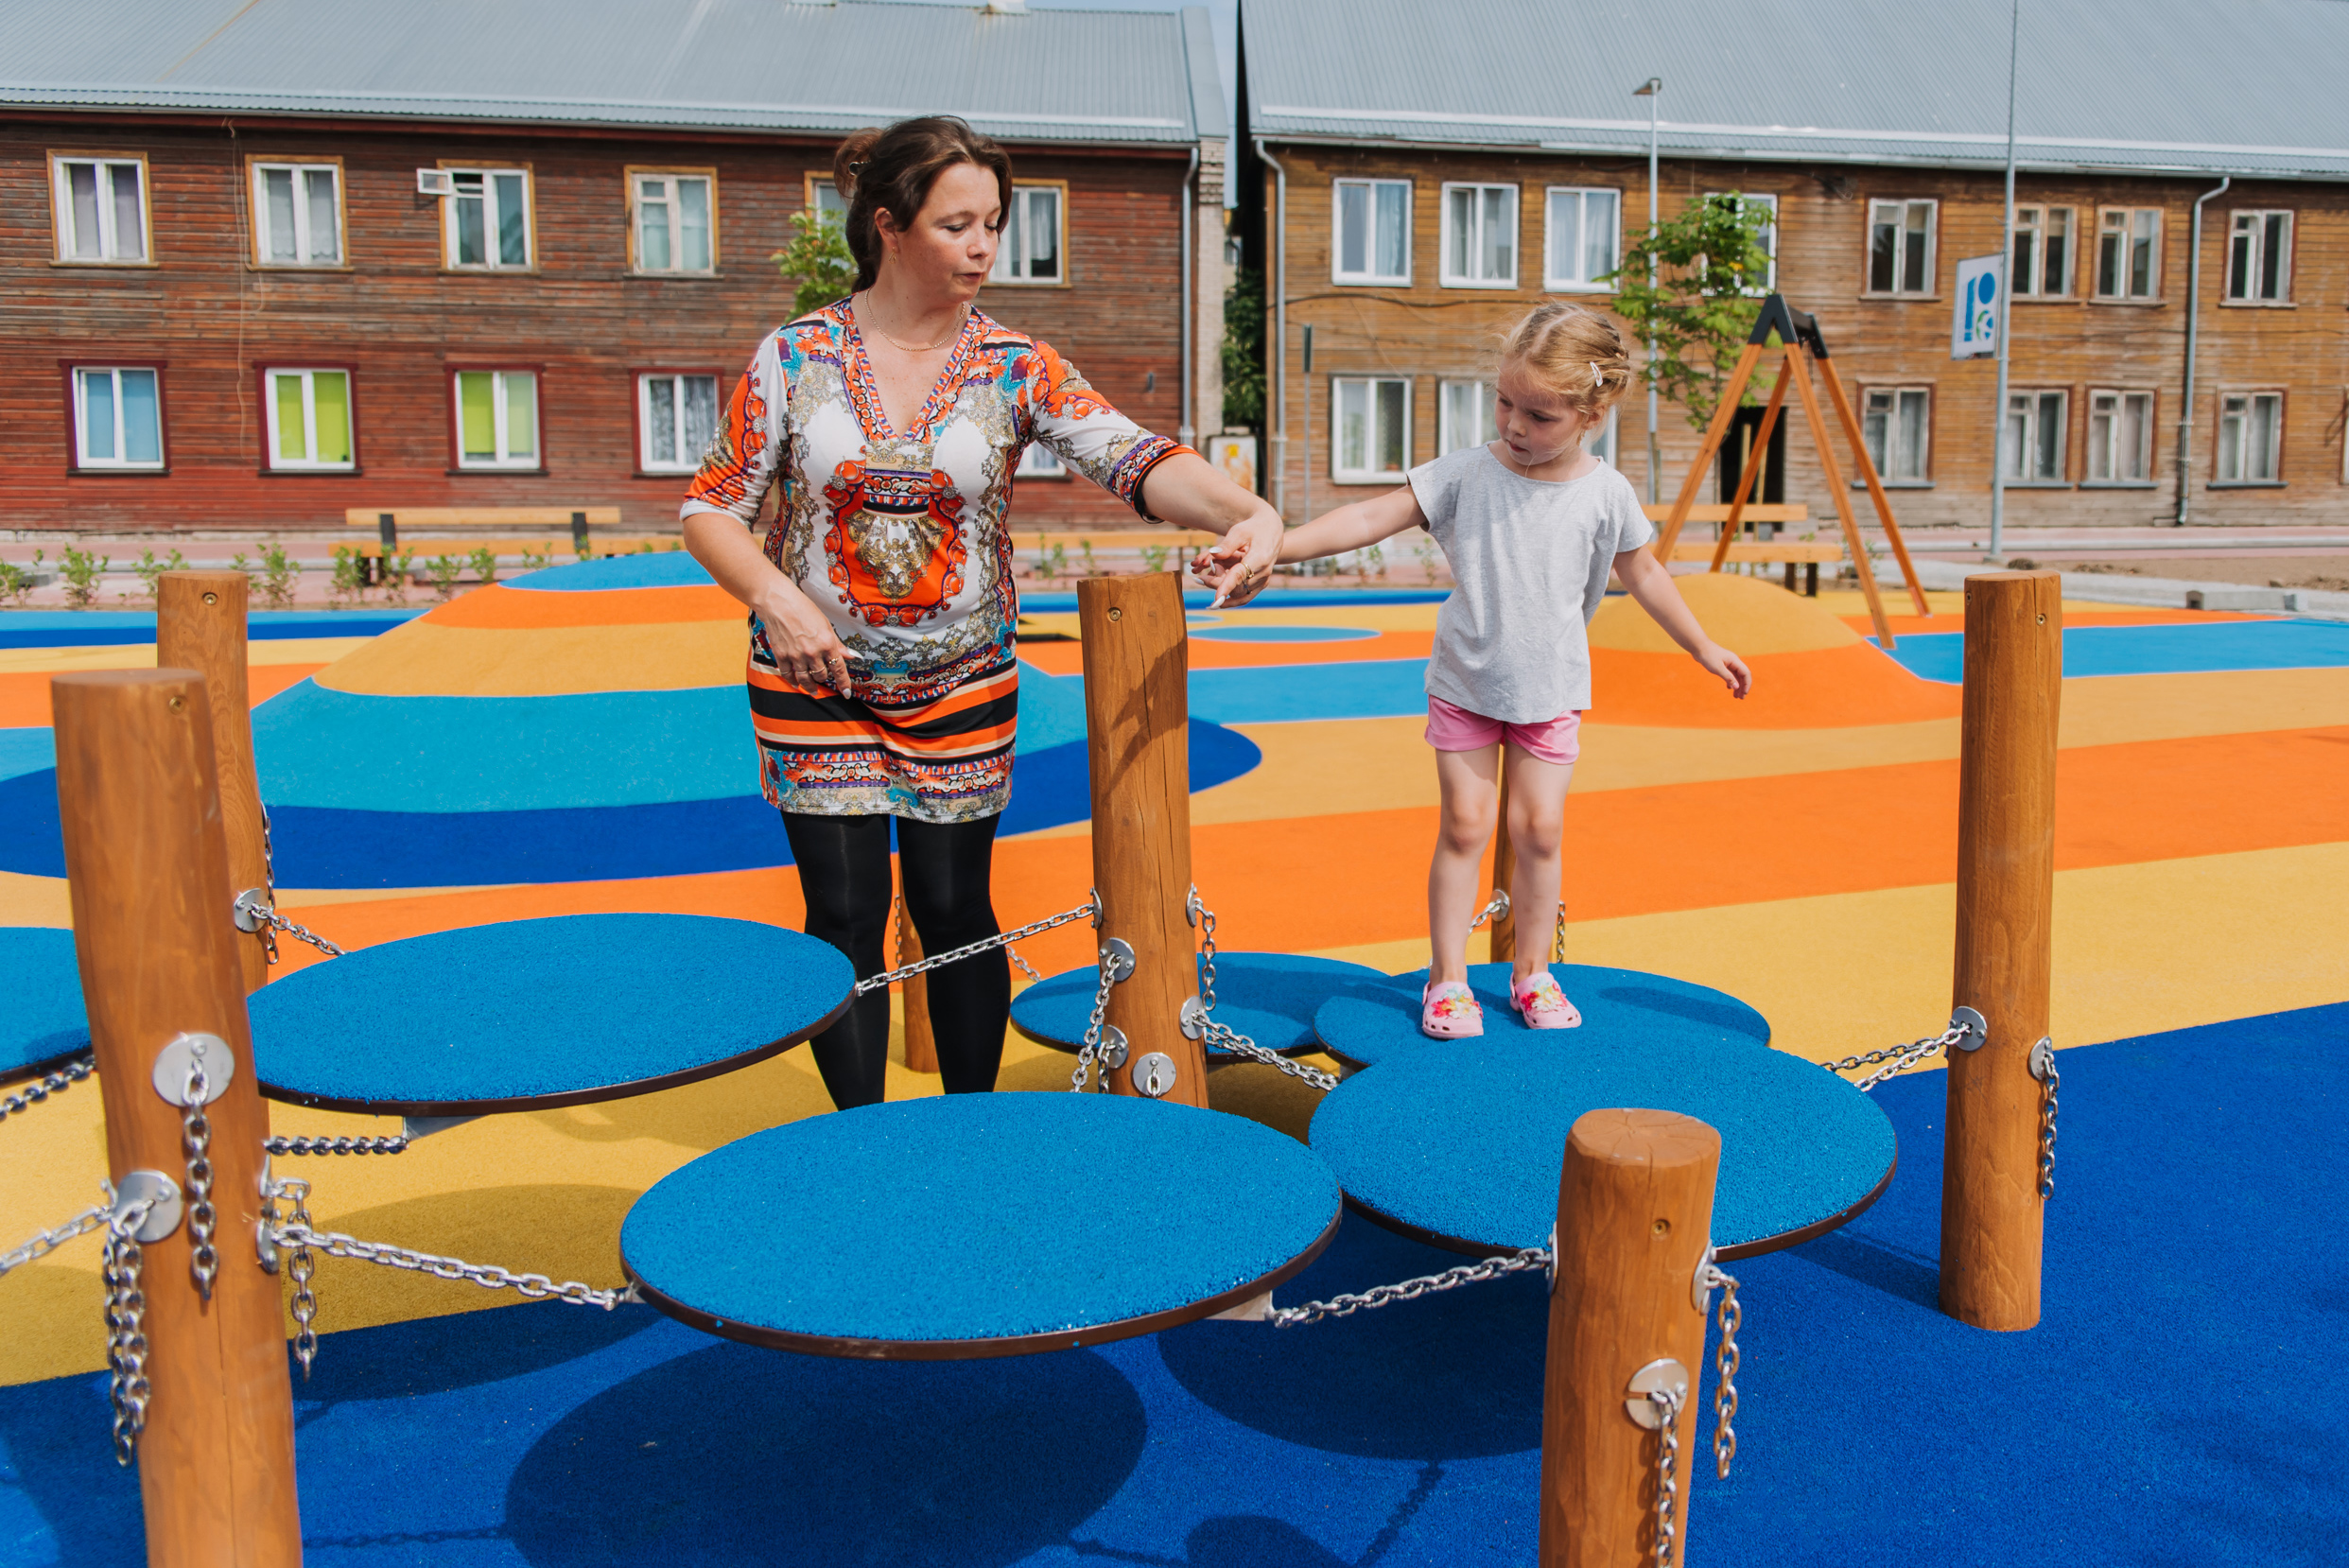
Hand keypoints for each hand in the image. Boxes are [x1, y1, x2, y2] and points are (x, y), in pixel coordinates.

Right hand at [755, 581, 856, 696]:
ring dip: (810, 686)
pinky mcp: (781, 656)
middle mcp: (812, 652)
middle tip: (823, 677)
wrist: (779, 603)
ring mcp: (796, 655)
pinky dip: (792, 681)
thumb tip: (852, 656)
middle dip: (823, 678)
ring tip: (812, 690)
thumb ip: (838, 644)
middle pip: (821, 676)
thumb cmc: (803, 610)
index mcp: (827, 643)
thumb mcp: (826, 625)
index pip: (839, 669)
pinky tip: (795, 683)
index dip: (844, 684)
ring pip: (805, 679)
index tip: (846, 693)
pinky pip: (788, 675)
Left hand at [1190, 512, 1284, 606]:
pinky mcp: (1259, 585)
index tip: (1216, 598)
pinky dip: (1229, 600)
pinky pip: (1244, 597)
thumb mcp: (1239, 531)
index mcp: (1260, 557)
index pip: (1241, 574)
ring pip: (1237, 593)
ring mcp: (1262, 580)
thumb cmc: (1253, 529)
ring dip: (1220, 585)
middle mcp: (1263, 573)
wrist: (1272, 531)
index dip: (1227, 586)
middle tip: (1205, 566)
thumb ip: (1226, 545)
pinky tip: (1217, 600)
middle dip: (1216, 580)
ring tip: (1210, 570)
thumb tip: (1213, 554)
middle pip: (1236, 587)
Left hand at [1695, 641, 1751, 699]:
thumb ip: (1728, 677)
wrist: (1698, 647)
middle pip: (1742, 675)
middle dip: (1743, 687)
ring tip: (1735, 696)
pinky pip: (1730, 674)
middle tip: (1740, 698)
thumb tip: (1737, 687)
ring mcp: (1728, 663)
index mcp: (1735, 661)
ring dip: (1737, 685)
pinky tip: (1728, 688)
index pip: (1746, 673)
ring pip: (1736, 676)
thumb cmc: (1708, 656)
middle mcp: (1734, 661)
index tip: (1744, 694)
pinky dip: (1730, 681)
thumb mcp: (1718, 668)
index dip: (1747, 684)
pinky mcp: (1722, 664)